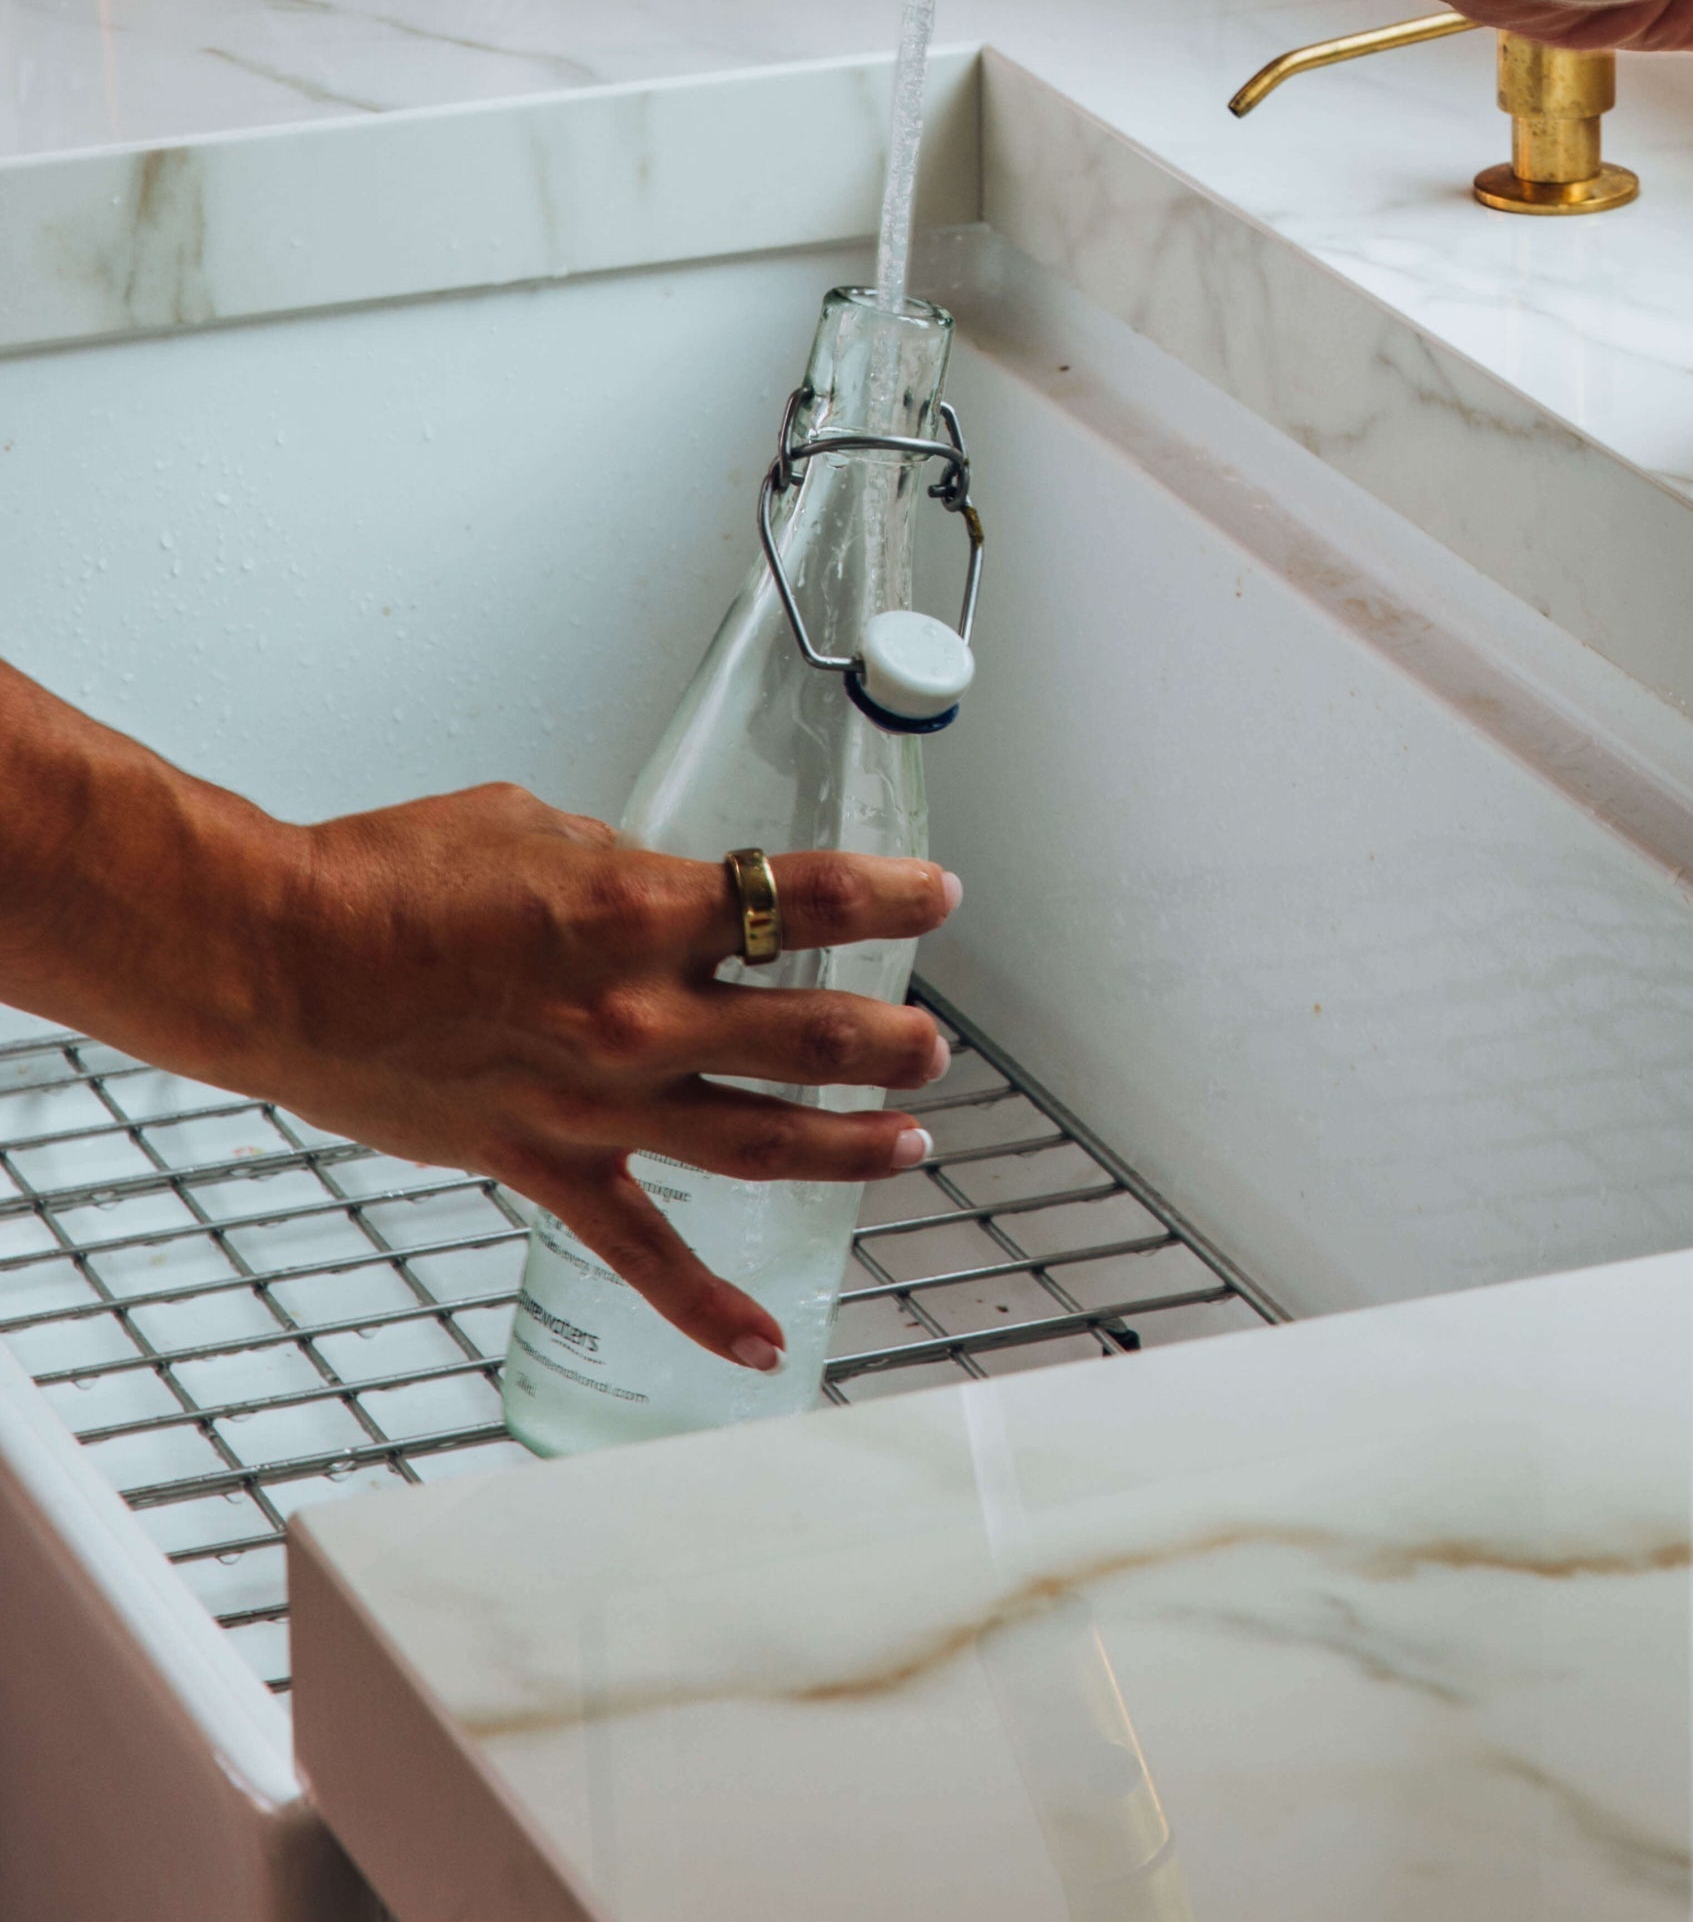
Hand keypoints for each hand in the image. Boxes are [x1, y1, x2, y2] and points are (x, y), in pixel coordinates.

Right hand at [220, 784, 954, 1370]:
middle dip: (891, 1042)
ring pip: (762, 1143)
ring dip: (849, 1149)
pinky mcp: (544, 1167)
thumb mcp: (538, 824)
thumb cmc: (392, 875)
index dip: (890, 897)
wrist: (282, 959)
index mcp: (643, 908)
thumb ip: (623, 864)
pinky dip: (708, 1308)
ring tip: (909, 1143)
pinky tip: (769, 1342)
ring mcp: (596, 1104)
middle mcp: (638, 1015)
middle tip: (931, 1044)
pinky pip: (644, 1254)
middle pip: (812, 1036)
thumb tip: (668, 886)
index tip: (938, 896)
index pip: (807, 899)